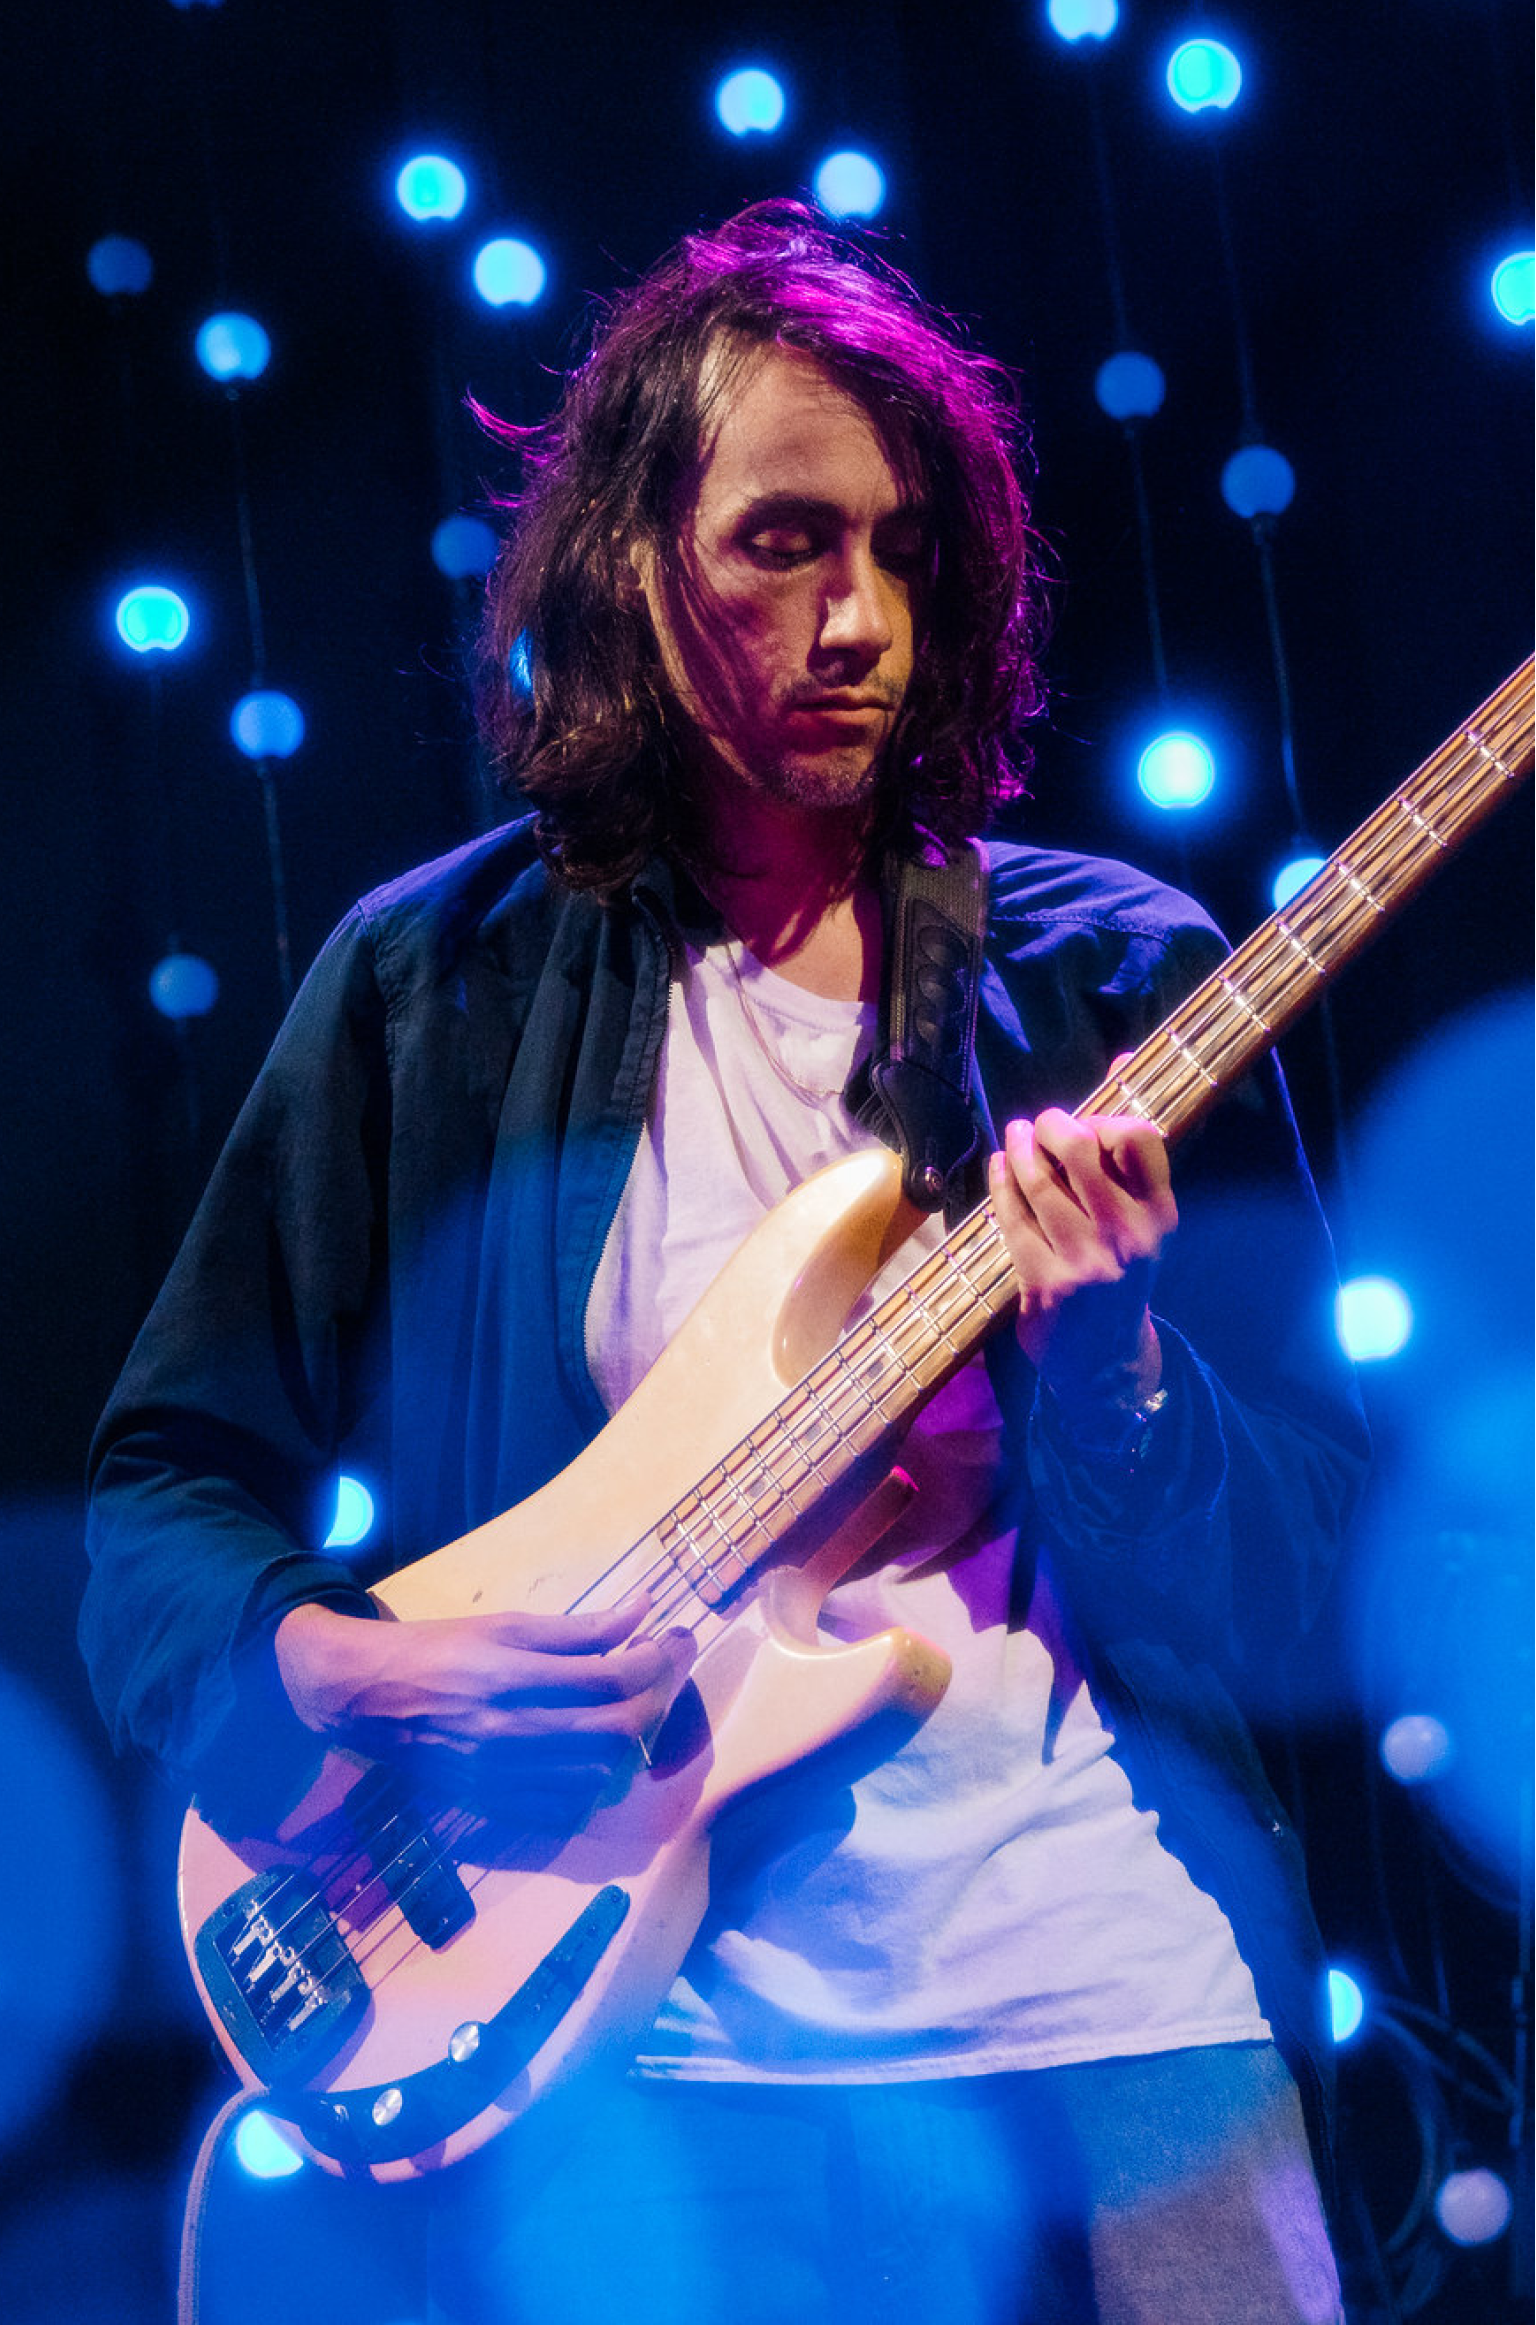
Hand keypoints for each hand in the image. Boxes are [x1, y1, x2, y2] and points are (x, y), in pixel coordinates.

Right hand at [274, 1593, 693, 1816]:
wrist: (368, 1700)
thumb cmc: (438, 1650)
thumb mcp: (505, 1625)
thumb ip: (579, 1628)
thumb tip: (643, 1611)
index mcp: (510, 1678)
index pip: (611, 1679)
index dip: (656, 1659)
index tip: (671, 1638)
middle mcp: (510, 1735)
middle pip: (617, 1731)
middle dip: (660, 1696)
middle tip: (668, 1668)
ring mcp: (506, 1779)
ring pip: (604, 1777)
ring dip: (638, 1741)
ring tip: (640, 1705)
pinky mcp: (499, 1807)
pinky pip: (572, 1810)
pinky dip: (603, 1784)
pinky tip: (606, 1752)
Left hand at [987, 1101, 1175, 1411]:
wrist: (1106, 1361)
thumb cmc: (1121, 1270)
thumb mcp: (1140, 1218)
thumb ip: (1129, 1146)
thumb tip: (1121, 1055)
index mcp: (1160, 1216)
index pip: (1139, 1137)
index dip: (1105, 1116)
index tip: (1087, 1122)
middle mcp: (1128, 1237)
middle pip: (1080, 1149)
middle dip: (1052, 1125)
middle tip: (1040, 1125)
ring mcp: (1086, 1262)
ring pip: (1039, 1181)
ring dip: (1019, 1150)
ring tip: (1015, 1140)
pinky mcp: (1044, 1282)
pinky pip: (1011, 1216)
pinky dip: (1000, 1184)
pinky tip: (999, 1169)